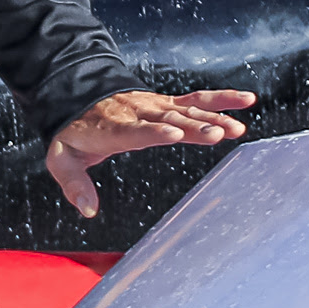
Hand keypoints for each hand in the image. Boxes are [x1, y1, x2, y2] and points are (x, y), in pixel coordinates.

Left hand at [45, 87, 255, 213]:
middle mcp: (138, 114)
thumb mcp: (62, 159)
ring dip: (211, 118)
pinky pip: (196, 100)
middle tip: (217, 133)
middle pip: (167, 120)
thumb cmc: (73, 134)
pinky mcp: (167, 105)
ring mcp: (155, 107)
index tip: (171, 134)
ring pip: (186, 111)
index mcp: (112, 128)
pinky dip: (221, 99)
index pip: (134, 130)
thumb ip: (73, 183)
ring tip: (236, 128)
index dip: (151, 131)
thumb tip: (88, 210)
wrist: (79, 97)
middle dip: (191, 127)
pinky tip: (246, 101)